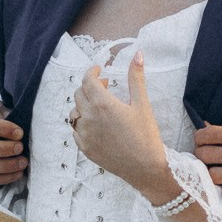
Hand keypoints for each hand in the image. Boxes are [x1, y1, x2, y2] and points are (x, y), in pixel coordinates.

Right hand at [0, 101, 27, 188]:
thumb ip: (9, 119)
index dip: (2, 128)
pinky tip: (18, 173)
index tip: (20, 133)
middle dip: (1, 150)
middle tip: (20, 148)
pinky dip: (3, 178)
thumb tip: (20, 136)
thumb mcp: (1, 111)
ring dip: (4, 167)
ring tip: (22, 162)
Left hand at [68, 56, 176, 206]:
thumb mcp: (142, 104)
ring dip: (84, 104)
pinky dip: (82, 122)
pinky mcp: (84, 148)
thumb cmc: (146, 135)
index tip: (100, 70)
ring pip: (75, 112)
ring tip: (100, 106)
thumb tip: (137, 54)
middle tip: (105, 87)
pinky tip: (96, 124)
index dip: (92, 72)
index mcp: (102, 104)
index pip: (87, 80)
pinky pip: (75, 130)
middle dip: (90, 87)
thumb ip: (136, 78)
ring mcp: (84, 134)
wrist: (145, 168)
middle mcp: (88, 117)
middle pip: (79, 94)